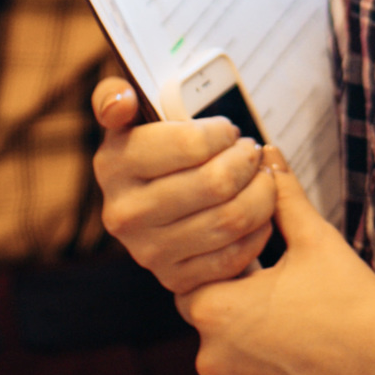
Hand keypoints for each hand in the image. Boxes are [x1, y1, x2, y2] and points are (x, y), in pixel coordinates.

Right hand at [92, 76, 276, 293]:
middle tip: (252, 152)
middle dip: (246, 161)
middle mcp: (124, 213)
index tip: (228, 131)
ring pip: (230, 219)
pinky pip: (233, 257)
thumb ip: (116, 96)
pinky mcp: (175, 279)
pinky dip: (258, 232)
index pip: (190, 144)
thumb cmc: (154, 148)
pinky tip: (260, 213)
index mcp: (113, 165)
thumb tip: (120, 101)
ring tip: (262, 178)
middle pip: (215, 183)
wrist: (155, 199)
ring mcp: (148, 252)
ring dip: (261, 194)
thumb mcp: (130, 114)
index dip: (221, 133)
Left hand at [178, 147, 374, 374]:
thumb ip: (281, 196)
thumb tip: (266, 153)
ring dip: (256, 351)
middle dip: (242, 312)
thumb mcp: (315, 240)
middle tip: (289, 301)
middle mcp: (213, 359)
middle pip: (214, 326)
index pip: (196, 283)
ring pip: (234, 365)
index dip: (229, 273)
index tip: (262, 269)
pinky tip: (310, 368)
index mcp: (216, 308)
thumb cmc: (353, 298)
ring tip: (303, 334)